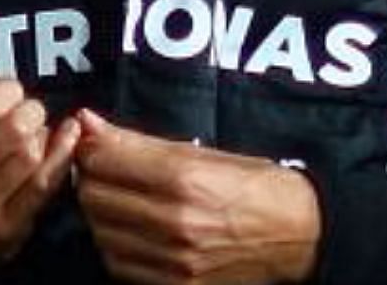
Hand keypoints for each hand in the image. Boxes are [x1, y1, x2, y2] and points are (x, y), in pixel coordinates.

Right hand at [0, 35, 79, 273]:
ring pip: (31, 156)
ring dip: (42, 135)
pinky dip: (62, 154)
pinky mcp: (5, 231)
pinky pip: (46, 183)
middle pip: (15, 130)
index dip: (8, 91)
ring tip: (34, 131)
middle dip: (30, 111)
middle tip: (28, 110)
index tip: (10, 92)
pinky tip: (66, 136)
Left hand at [73, 109, 319, 284]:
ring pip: (101, 234)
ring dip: (102, 214)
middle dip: (92, 178)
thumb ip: (138, 141)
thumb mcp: (203, 153)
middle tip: (106, 170)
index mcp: (184, 179)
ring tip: (123, 200)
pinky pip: (121, 266)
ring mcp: (175, 262)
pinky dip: (118, 246)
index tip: (95, 144)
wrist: (299, 234)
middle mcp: (175, 223)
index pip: (103, 161)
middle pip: (94, 197)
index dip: (90, 148)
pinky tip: (136, 231)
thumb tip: (87, 121)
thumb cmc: (255, 185)